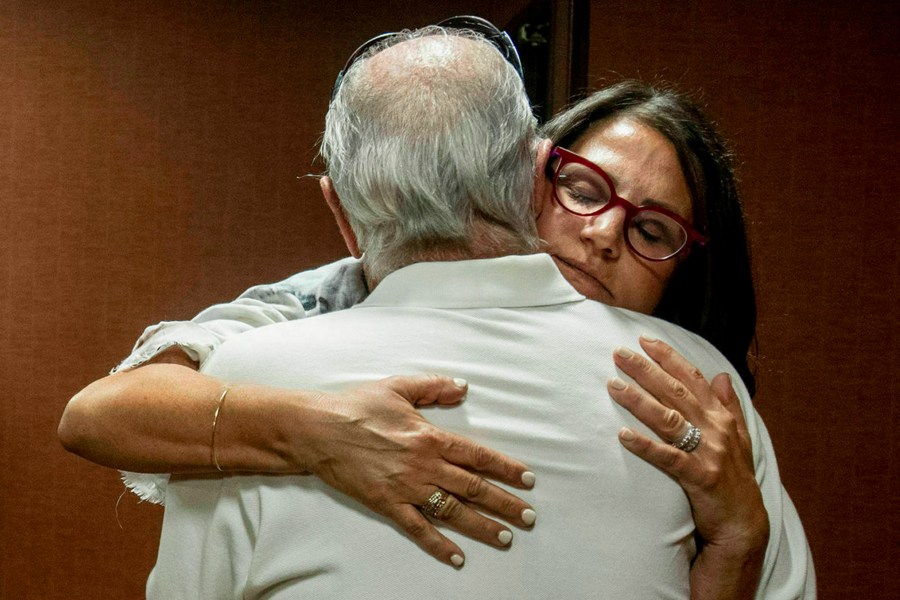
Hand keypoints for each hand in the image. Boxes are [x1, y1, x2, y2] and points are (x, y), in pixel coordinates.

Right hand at [302, 374, 535, 567]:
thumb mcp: (398, 387)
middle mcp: (424, 465)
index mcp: (430, 436)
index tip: (527, 479)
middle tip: (528, 517)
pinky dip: (439, 545)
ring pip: (453, 511)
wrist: (318, 430)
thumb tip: (462, 387)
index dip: (505, 468)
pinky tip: (457, 557)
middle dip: (505, 503)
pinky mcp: (387, 504)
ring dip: (482, 526)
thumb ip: (434, 387)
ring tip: (506, 537)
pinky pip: (418, 529)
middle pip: (473, 487)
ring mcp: (406, 488)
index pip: (477, 455)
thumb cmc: (357, 406)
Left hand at [607, 337, 768, 597]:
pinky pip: (668, 458)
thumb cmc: (735, 478)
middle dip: (646, 370)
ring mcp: (709, 453)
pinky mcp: (699, 478)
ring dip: (639, 401)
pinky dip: (645, 446)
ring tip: (613, 386)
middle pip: (676, 393)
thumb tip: (721, 375)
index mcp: (722, 417)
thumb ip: (729, 405)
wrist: (745, 524)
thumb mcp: (738, 438)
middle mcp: (716, 429)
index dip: (669, 358)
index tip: (644, 341)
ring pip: (669, 419)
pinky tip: (622, 435)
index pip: (693, 378)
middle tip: (619, 354)